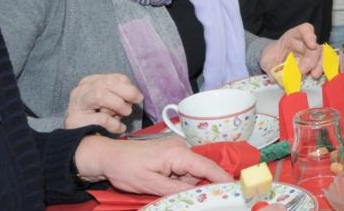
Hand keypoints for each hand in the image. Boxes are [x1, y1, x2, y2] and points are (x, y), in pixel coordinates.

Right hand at [63, 73, 141, 133]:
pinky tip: (119, 128)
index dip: (128, 87)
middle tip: (135, 104)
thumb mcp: (110, 103)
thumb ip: (120, 95)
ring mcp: (76, 104)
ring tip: (124, 115)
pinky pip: (100, 118)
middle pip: (108, 83)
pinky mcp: (75, 120)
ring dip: (118, 105)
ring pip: (101, 95)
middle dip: (127, 93)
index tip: (136, 98)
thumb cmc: (98, 119)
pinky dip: (114, 123)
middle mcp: (81, 90)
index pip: (113, 78)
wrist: (79, 140)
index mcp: (90, 82)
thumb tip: (137, 96)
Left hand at [74, 135, 230, 195]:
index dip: (222, 178)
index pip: (207, 167)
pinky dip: (180, 179)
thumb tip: (198, 194)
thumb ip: (177, 190)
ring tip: (165, 187)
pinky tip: (166, 184)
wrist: (107, 156)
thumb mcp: (151, 184)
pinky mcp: (171, 153)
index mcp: (178, 153)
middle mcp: (181, 148)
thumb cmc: (126, 168)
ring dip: (186, 183)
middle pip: (201, 170)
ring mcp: (176, 149)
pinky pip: (183, 168)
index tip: (235, 188)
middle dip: (200, 184)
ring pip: (192, 171)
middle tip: (193, 195)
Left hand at [260, 23, 323, 77]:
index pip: (305, 30)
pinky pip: (322, 65)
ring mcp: (311, 53)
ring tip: (314, 75)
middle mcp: (305, 43)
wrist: (273, 61)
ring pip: (322, 56)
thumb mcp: (266, 60)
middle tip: (303, 72)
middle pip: (315, 47)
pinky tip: (314, 76)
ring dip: (320, 66)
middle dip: (311, 60)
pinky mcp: (314, 63)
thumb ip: (270, 67)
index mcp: (293, 36)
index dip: (310, 36)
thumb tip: (275, 78)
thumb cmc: (272, 56)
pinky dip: (321, 70)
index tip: (312, 45)